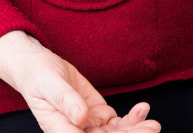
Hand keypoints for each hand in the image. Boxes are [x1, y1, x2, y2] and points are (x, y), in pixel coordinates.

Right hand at [0, 31, 160, 132]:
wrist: (39, 66)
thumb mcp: (50, 84)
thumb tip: (81, 118)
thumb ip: (65, 100)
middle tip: (151, 128)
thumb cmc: (39, 75)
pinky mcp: (97, 114)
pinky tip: (142, 108)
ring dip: (134, 129)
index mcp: (59, 130)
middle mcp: (75, 131)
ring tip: (153, 123)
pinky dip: (131, 118)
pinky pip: (116, 122)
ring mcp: (88, 124)